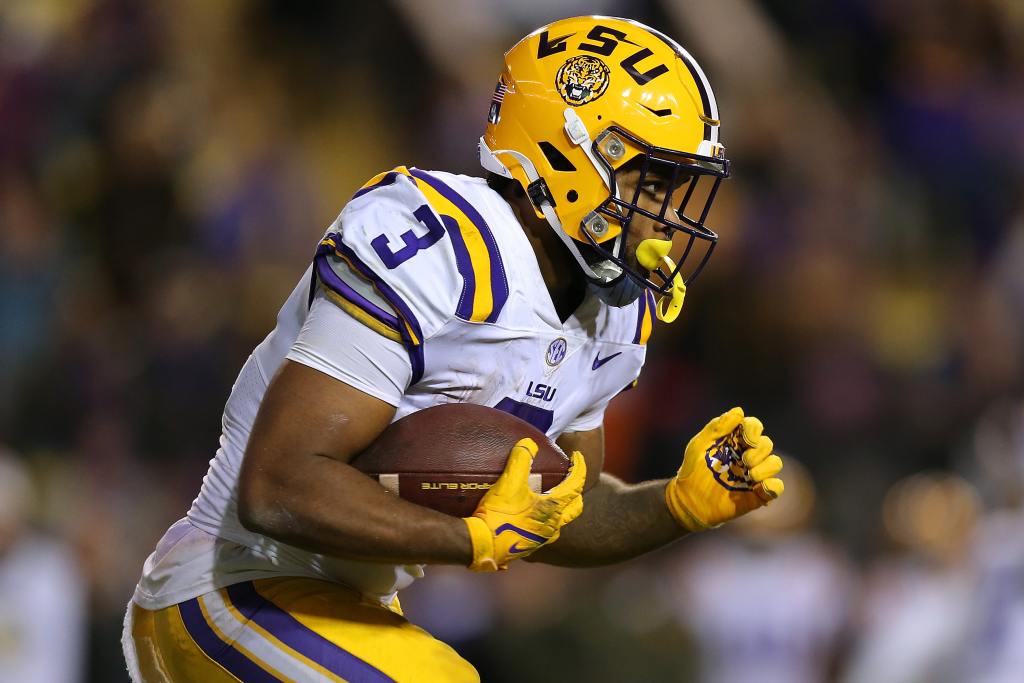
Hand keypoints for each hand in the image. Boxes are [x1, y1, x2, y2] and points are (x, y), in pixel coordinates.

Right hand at [464, 438, 585, 570]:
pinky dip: (544, 519)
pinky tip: (528, 514)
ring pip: (560, 522)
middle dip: (575, 491)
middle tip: (568, 479)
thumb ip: (521, 459)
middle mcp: (553, 527)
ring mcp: (542, 540)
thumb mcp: (510, 482)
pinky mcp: (528, 547)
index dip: (580, 467)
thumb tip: (529, 443)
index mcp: (554, 509)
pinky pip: (544, 531)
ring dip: (560, 508)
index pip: (576, 485)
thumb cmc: (499, 515)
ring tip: (548, 496)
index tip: (577, 456)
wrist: (483, 545)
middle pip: (574, 508)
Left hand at [665, 407, 783, 531]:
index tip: (745, 439)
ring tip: (749, 475)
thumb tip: (739, 411)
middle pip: (767, 443)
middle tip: (743, 461)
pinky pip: (777, 487)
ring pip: (775, 463)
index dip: (753, 429)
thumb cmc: (693, 470)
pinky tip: (759, 487)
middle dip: (758, 450)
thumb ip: (717, 427)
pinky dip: (773, 486)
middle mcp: (747, 455)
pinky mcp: (757, 494)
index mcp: (735, 441)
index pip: (754, 427)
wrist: (689, 500)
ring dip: (765, 467)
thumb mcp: (699, 445)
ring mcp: (753, 475)